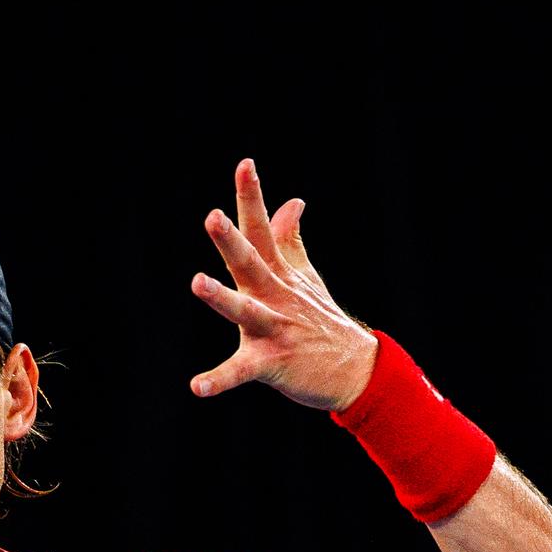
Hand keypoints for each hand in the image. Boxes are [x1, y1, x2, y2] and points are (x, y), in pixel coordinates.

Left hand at [189, 158, 378, 411]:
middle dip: (231, 240)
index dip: (252, 197)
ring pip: (244, 310)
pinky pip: (241, 371)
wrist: (355, 369)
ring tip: (196, 282)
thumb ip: (289, 240)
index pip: (261, 230)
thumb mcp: (304, 276)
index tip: (245, 164)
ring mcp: (274, 328)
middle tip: (212, 216)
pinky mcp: (272, 362)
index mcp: (277, 274)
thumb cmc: (320, 319)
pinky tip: (197, 386)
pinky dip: (219, 379)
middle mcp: (274, 296)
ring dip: (221, 297)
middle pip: (250, 262)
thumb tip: (291, 201)